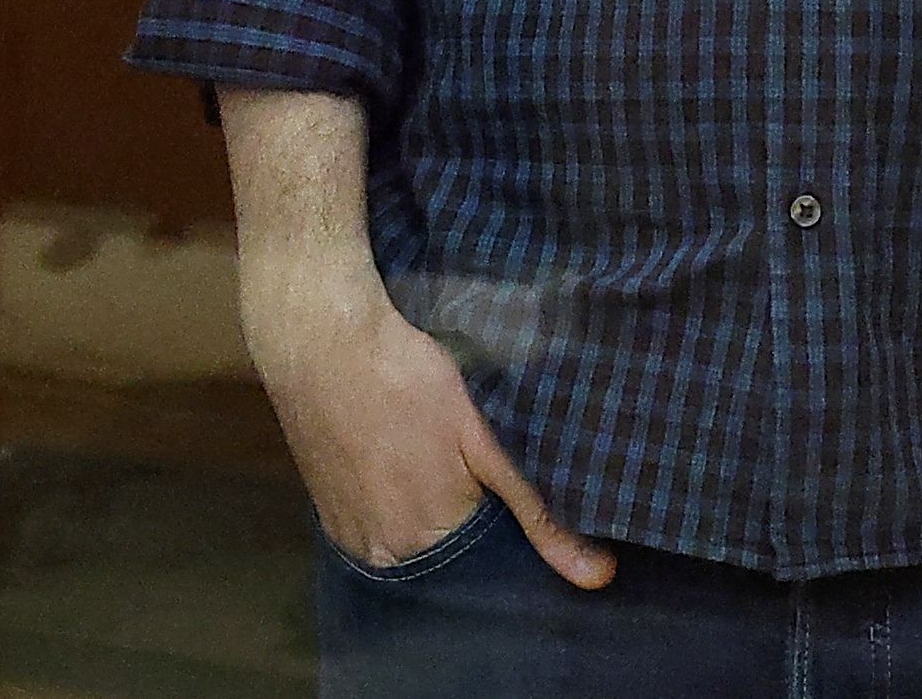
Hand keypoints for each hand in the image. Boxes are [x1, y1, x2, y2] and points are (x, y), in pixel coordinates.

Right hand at [241, 260, 614, 589]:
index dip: (510, 517)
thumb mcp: (483, 441)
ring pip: (415, 536)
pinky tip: (406, 460)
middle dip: (474, 514)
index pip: (493, 553)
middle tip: (476, 460)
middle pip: (451, 550)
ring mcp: (350, 536)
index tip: (517, 482)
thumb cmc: (407, 380)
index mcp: (428, 542)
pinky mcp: (328, 514)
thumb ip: (538, 510)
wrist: (322, 343)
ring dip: (433, 507)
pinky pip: (379, 523)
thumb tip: (599, 577)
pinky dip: (398, 500)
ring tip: (439, 456)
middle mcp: (384, 554)